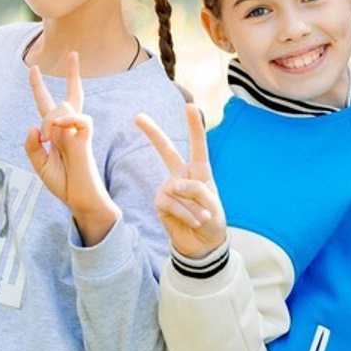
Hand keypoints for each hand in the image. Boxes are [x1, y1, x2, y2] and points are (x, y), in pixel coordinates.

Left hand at [24, 53, 119, 245]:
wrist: (80, 200)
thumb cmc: (62, 184)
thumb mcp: (38, 164)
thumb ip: (31, 145)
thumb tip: (33, 126)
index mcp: (56, 134)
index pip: (49, 104)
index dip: (40, 87)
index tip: (34, 69)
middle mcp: (68, 129)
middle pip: (71, 95)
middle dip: (73, 74)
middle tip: (75, 54)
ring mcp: (78, 132)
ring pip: (64, 107)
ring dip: (50, 118)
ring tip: (46, 137)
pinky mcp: (86, 138)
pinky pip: (78, 118)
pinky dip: (65, 120)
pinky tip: (56, 130)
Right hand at [134, 103, 226, 260]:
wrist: (202, 245)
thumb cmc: (212, 222)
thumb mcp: (213, 205)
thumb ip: (197, 191)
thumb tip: (175, 185)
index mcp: (200, 172)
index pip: (197, 147)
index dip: (194, 127)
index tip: (190, 106)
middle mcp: (182, 176)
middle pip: (166, 151)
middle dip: (152, 133)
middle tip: (137, 116)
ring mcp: (169, 188)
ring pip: (179, 190)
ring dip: (194, 207)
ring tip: (201, 218)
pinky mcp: (160, 202)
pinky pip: (172, 203)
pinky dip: (186, 214)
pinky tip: (192, 222)